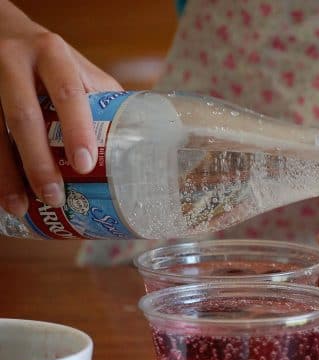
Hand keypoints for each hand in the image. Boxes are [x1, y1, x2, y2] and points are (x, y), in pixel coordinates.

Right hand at [0, 1, 121, 215]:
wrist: (1, 30)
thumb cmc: (51, 60)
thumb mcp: (78, 67)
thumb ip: (103, 98)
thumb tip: (142, 141)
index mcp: (52, 56)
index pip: (67, 94)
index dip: (76, 129)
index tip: (85, 164)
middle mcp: (15, 64)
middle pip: (23, 117)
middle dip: (38, 162)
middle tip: (55, 197)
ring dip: (7, 175)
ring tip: (20, 208)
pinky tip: (4, 193)